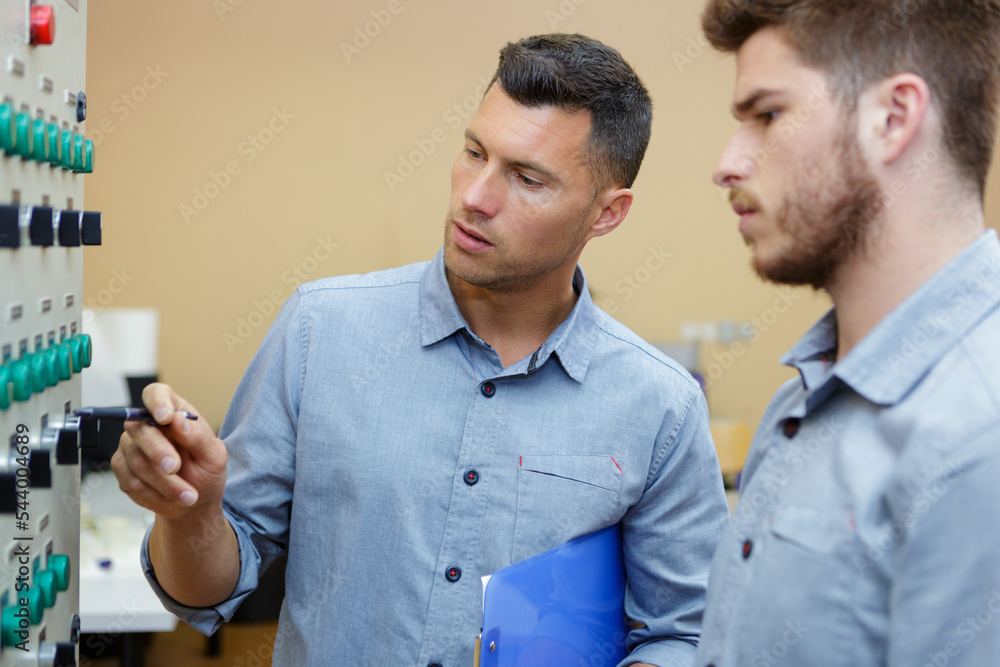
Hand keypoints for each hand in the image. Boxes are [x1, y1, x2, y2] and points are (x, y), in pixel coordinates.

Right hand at [111, 383, 227, 520]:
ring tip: (187, 496)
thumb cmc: (206, 471)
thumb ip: (198, 437)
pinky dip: (153, 494)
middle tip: (175, 468)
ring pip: (136, 461)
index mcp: (174, 411)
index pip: (156, 393)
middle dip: (159, 452)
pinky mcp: (122, 468)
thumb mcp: (214, 456)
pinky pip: (130, 480)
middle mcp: (147, 424)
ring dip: (164, 483)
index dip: (157, 402)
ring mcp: (130, 445)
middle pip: (140, 429)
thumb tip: (178, 419)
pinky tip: (170, 499)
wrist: (194, 501)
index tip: (165, 418)